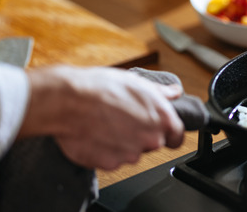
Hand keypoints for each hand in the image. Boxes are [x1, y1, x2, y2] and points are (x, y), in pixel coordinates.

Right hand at [19, 66, 184, 169]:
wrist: (68, 101)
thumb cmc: (100, 88)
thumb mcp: (137, 82)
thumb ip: (161, 92)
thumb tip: (174, 92)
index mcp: (162, 118)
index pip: (177, 137)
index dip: (169, 134)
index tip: (160, 131)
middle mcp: (151, 139)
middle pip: (152, 144)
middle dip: (141, 135)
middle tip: (123, 120)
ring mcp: (131, 154)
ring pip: (131, 153)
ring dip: (122, 143)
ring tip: (106, 124)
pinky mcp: (110, 164)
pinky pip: (112, 160)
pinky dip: (105, 151)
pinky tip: (96, 134)